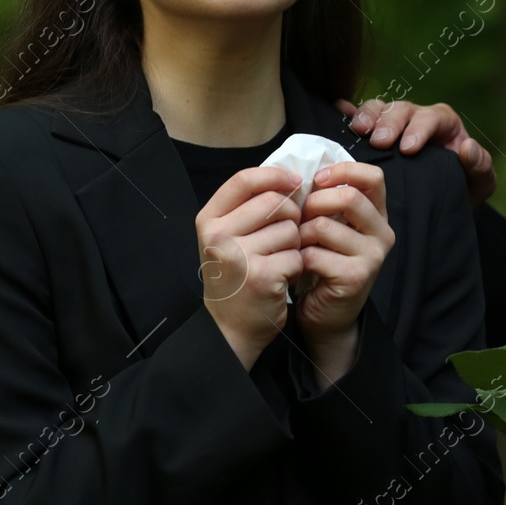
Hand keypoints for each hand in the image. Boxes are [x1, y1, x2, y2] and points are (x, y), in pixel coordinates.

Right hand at [197, 166, 302, 370]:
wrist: (229, 329)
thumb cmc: (234, 278)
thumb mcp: (227, 238)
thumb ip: (248, 208)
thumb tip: (289, 179)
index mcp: (209, 220)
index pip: (244, 180)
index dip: (274, 175)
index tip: (294, 181)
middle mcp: (219, 235)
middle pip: (274, 202)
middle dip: (290, 216)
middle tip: (284, 236)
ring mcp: (239, 256)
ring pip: (290, 229)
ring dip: (294, 244)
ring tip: (278, 261)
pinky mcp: (262, 276)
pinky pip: (296, 255)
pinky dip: (296, 267)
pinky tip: (282, 278)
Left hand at [295, 161, 394, 385]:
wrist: (326, 315)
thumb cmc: (322, 264)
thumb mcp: (329, 226)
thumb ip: (325, 200)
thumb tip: (301, 171)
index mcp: (377, 214)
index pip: (372, 176)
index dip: (342, 171)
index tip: (316, 181)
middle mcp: (382, 233)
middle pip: (349, 197)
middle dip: (314, 203)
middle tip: (300, 219)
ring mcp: (373, 256)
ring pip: (325, 226)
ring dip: (301, 235)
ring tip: (297, 246)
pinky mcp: (357, 277)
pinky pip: (316, 254)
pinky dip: (299, 258)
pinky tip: (299, 267)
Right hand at [335, 97, 496, 205]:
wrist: (441, 200)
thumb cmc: (463, 188)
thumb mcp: (481, 182)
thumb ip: (480, 166)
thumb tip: (467, 148)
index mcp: (443, 123)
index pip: (431, 117)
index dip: (419, 129)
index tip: (408, 148)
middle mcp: (416, 118)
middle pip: (401, 110)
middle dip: (389, 122)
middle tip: (378, 141)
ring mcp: (393, 123)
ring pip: (379, 108)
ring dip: (367, 117)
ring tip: (357, 131)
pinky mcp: (374, 133)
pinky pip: (360, 117)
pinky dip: (349, 113)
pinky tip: (338, 113)